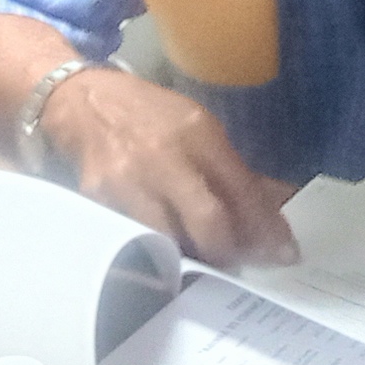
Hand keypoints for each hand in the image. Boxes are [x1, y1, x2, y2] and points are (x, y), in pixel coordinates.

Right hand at [43, 68, 297, 264]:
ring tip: (203, 261)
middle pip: (208, 222)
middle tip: (240, 262)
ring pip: (171, 240)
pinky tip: (166, 253)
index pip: (241, 189)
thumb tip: (276, 203)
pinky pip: (137, 238)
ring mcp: (128, 181)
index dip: (266, 227)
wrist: (80, 101)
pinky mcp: (99, 199)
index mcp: (197, 133)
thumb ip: (232, 169)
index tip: (283, 252)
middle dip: (229, 251)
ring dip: (192, 258)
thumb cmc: (147, 115)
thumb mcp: (196, 126)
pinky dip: (156, 251)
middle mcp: (164, 156)